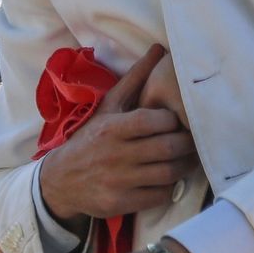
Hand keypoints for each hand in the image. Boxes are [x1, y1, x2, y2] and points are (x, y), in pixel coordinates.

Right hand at [40, 45, 199, 224]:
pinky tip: (169, 178)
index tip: (178, 120)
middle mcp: (114, 154)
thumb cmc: (91, 137)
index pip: (154, 121)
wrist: (59, 180)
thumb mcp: (108, 106)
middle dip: (187, 144)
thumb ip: (135, 78)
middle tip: (194, 140)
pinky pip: (158, 196)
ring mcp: (118, 181)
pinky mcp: (120, 203)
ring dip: (183, 166)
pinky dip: (170, 187)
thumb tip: (158, 49)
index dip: (173, 120)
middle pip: (167, 148)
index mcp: (112, 127)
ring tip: (187, 158)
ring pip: (167, 173)